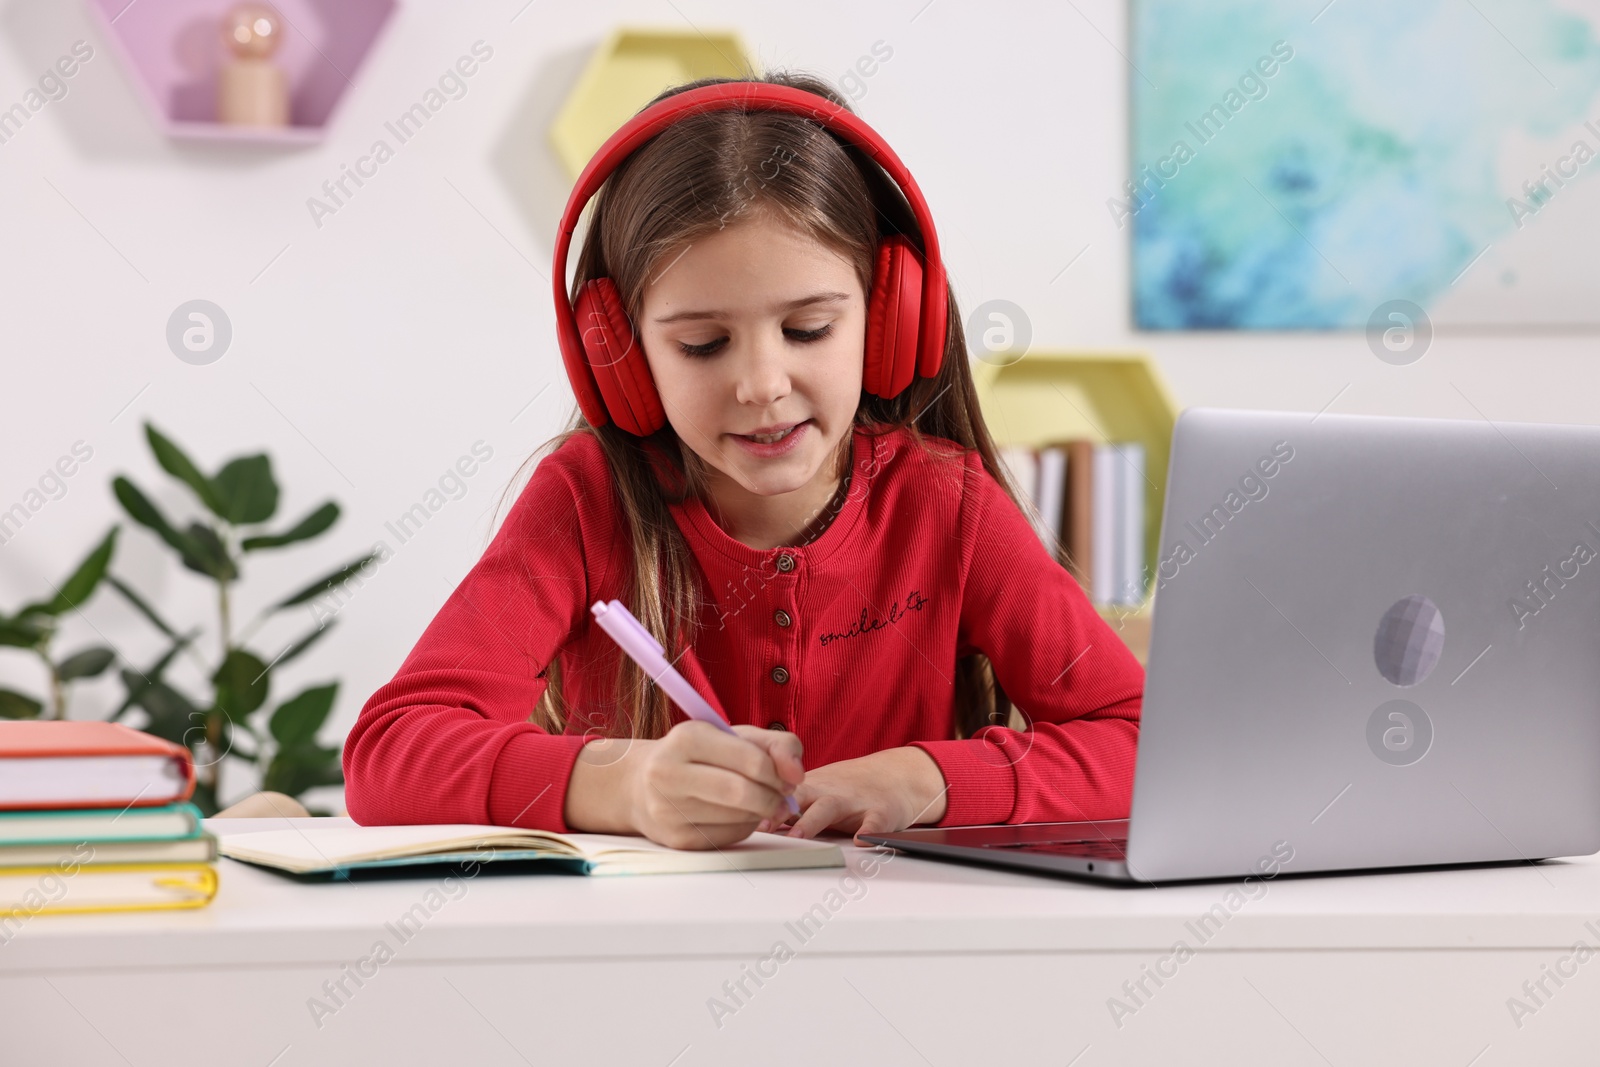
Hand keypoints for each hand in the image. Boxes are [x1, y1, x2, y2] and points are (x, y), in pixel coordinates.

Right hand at [617, 721, 804, 849]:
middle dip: (774, 796)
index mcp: (685, 738)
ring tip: (761, 801)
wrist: (641, 785)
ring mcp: (668, 809)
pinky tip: (738, 814)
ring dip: (762, 812)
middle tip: (783, 795)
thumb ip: (776, 744)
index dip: (780, 771)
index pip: (750, 759)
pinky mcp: (676, 839)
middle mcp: (669, 773)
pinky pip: (729, 837)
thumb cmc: (698, 756)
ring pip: (739, 818)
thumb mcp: (733, 736)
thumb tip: (797, 773)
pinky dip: (746, 826)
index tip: (790, 776)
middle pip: (742, 793)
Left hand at [759, 746, 947, 844]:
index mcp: (810, 788)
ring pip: (829, 808)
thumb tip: (746, 825)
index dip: (758, 802)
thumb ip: (787, 809)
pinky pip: (874, 822)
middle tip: (760, 825)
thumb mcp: (816, 791)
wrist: (897, 776)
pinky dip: (869, 831)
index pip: (778, 792)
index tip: (738, 814)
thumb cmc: (849, 789)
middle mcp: (828, 792)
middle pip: (798, 798)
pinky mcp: (881, 812)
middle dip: (778, 811)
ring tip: (797, 836)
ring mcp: (854, 801)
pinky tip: (863, 841)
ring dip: (811, 822)